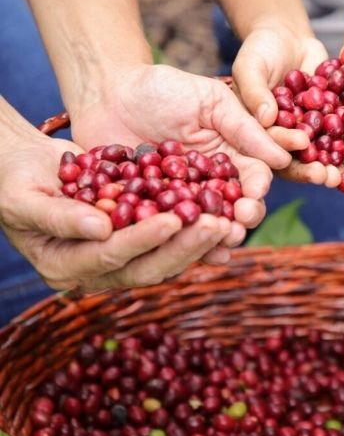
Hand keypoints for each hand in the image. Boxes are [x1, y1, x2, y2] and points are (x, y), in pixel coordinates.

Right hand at [0, 136, 234, 290]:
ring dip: (199, 241)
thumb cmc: (10, 179)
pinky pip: (172, 240)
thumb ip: (59, 215)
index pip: (111, 257)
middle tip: (219, 225)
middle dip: (185, 246)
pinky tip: (225, 217)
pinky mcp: (137, 240)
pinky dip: (197, 231)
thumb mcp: (23, 196)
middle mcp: (97, 271)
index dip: (142, 240)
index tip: (173, 220)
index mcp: (65, 268)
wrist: (22, 164)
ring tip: (229, 221)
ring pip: (167, 257)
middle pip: (148, 266)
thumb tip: (101, 228)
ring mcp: (120, 258)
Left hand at [68, 63, 276, 253]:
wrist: (107, 94)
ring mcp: (184, 203)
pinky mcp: (152, 215)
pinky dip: (176, 245)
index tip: (253, 196)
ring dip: (215, 238)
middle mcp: (213, 186)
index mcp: (233, 159)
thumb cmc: (164, 90)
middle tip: (239, 222)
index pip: (253, 178)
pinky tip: (185, 254)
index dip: (256, 189)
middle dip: (242, 218)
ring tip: (219, 242)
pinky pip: (168, 234)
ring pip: (206, 228)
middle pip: (235, 210)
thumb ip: (245, 128)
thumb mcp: (211, 101)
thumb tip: (284, 157)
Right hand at [232, 23, 329, 185]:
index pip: (276, 150)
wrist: (289, 36)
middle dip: (321, 170)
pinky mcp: (336, 119)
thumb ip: (254, 91)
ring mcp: (316, 131)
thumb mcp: (250, 66)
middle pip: (306, 160)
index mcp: (265, 135)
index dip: (290, 155)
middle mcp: (292, 139)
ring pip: (331, 152)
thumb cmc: (260, 49)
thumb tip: (265, 118)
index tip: (306, 154)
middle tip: (335, 177)